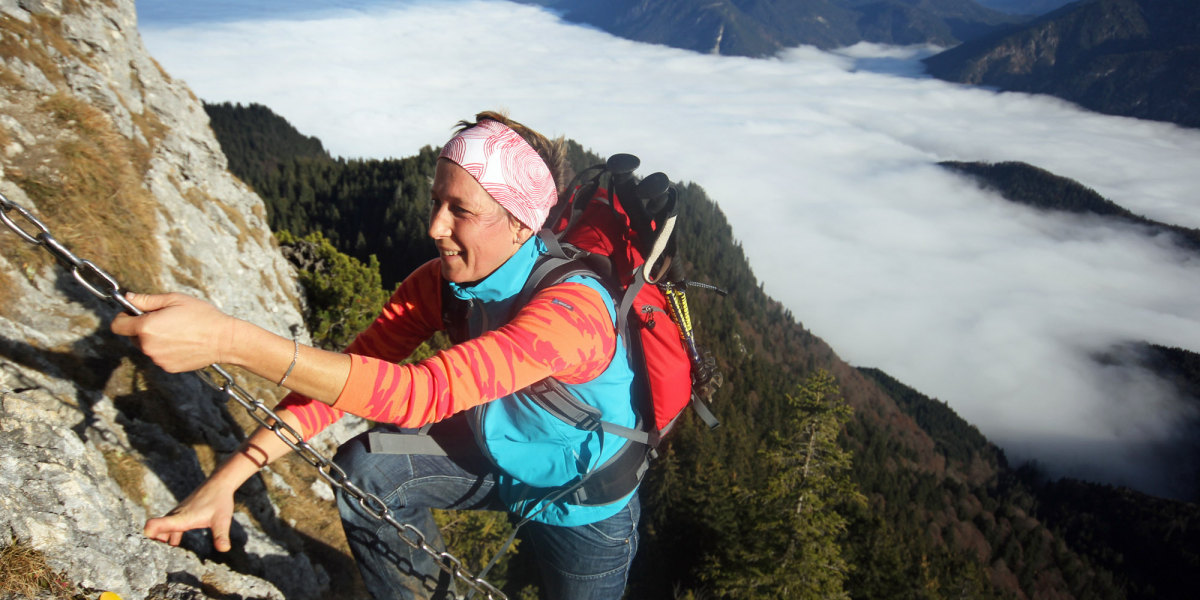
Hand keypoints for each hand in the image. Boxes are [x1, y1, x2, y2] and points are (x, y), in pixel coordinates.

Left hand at [111, 292, 235, 371]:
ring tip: (177, 331)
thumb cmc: (202, 316)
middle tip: (163, 320)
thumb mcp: (175, 300)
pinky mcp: (168, 367)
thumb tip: (129, 298)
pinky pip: (159, 357)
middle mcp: (148, 346)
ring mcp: (158, 359)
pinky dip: (166, 350)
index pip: (118, 325)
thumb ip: (148, 300)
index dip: (123, 317)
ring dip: (155, 340)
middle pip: (132, 337)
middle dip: (142, 328)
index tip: (132, 313)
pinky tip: (183, 342)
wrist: (224, 340)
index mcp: (146, 327)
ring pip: (147, 347)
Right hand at [144, 479, 235, 551]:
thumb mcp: (222, 520)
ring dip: (160, 541)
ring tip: (162, 558)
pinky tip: (173, 544)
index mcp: (180, 519)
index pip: (156, 525)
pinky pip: (168, 526)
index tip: (145, 546)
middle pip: (154, 531)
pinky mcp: (180, 514)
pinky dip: (167, 535)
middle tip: (154, 561)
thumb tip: (224, 549)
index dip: (148, 534)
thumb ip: (221, 536)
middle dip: (152, 545)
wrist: (218, 484)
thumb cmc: (220, 501)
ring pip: (161, 529)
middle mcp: (174, 516)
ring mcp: (176, 514)